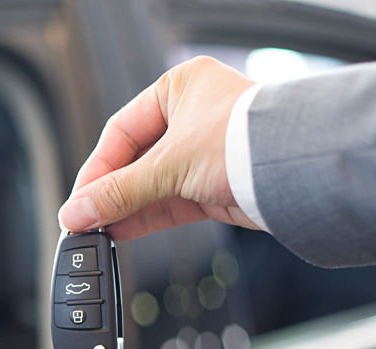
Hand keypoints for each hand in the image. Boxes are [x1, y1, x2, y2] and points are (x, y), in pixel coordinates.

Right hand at [58, 56, 259, 240]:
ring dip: (124, 209)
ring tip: (99, 230)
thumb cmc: (246, 140)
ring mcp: (205, 153)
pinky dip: (145, 218)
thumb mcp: (168, 165)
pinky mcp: (215, 186)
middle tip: (85, 218)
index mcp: (178, 89)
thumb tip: (77, 212)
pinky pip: (169, 203)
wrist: (298, 171)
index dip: (96, 169)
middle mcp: (192, 117)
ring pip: (151, 185)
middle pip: (134, 161)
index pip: (120, 131)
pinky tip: (122, 231)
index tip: (79, 199)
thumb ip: (118, 192)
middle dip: (109, 194)